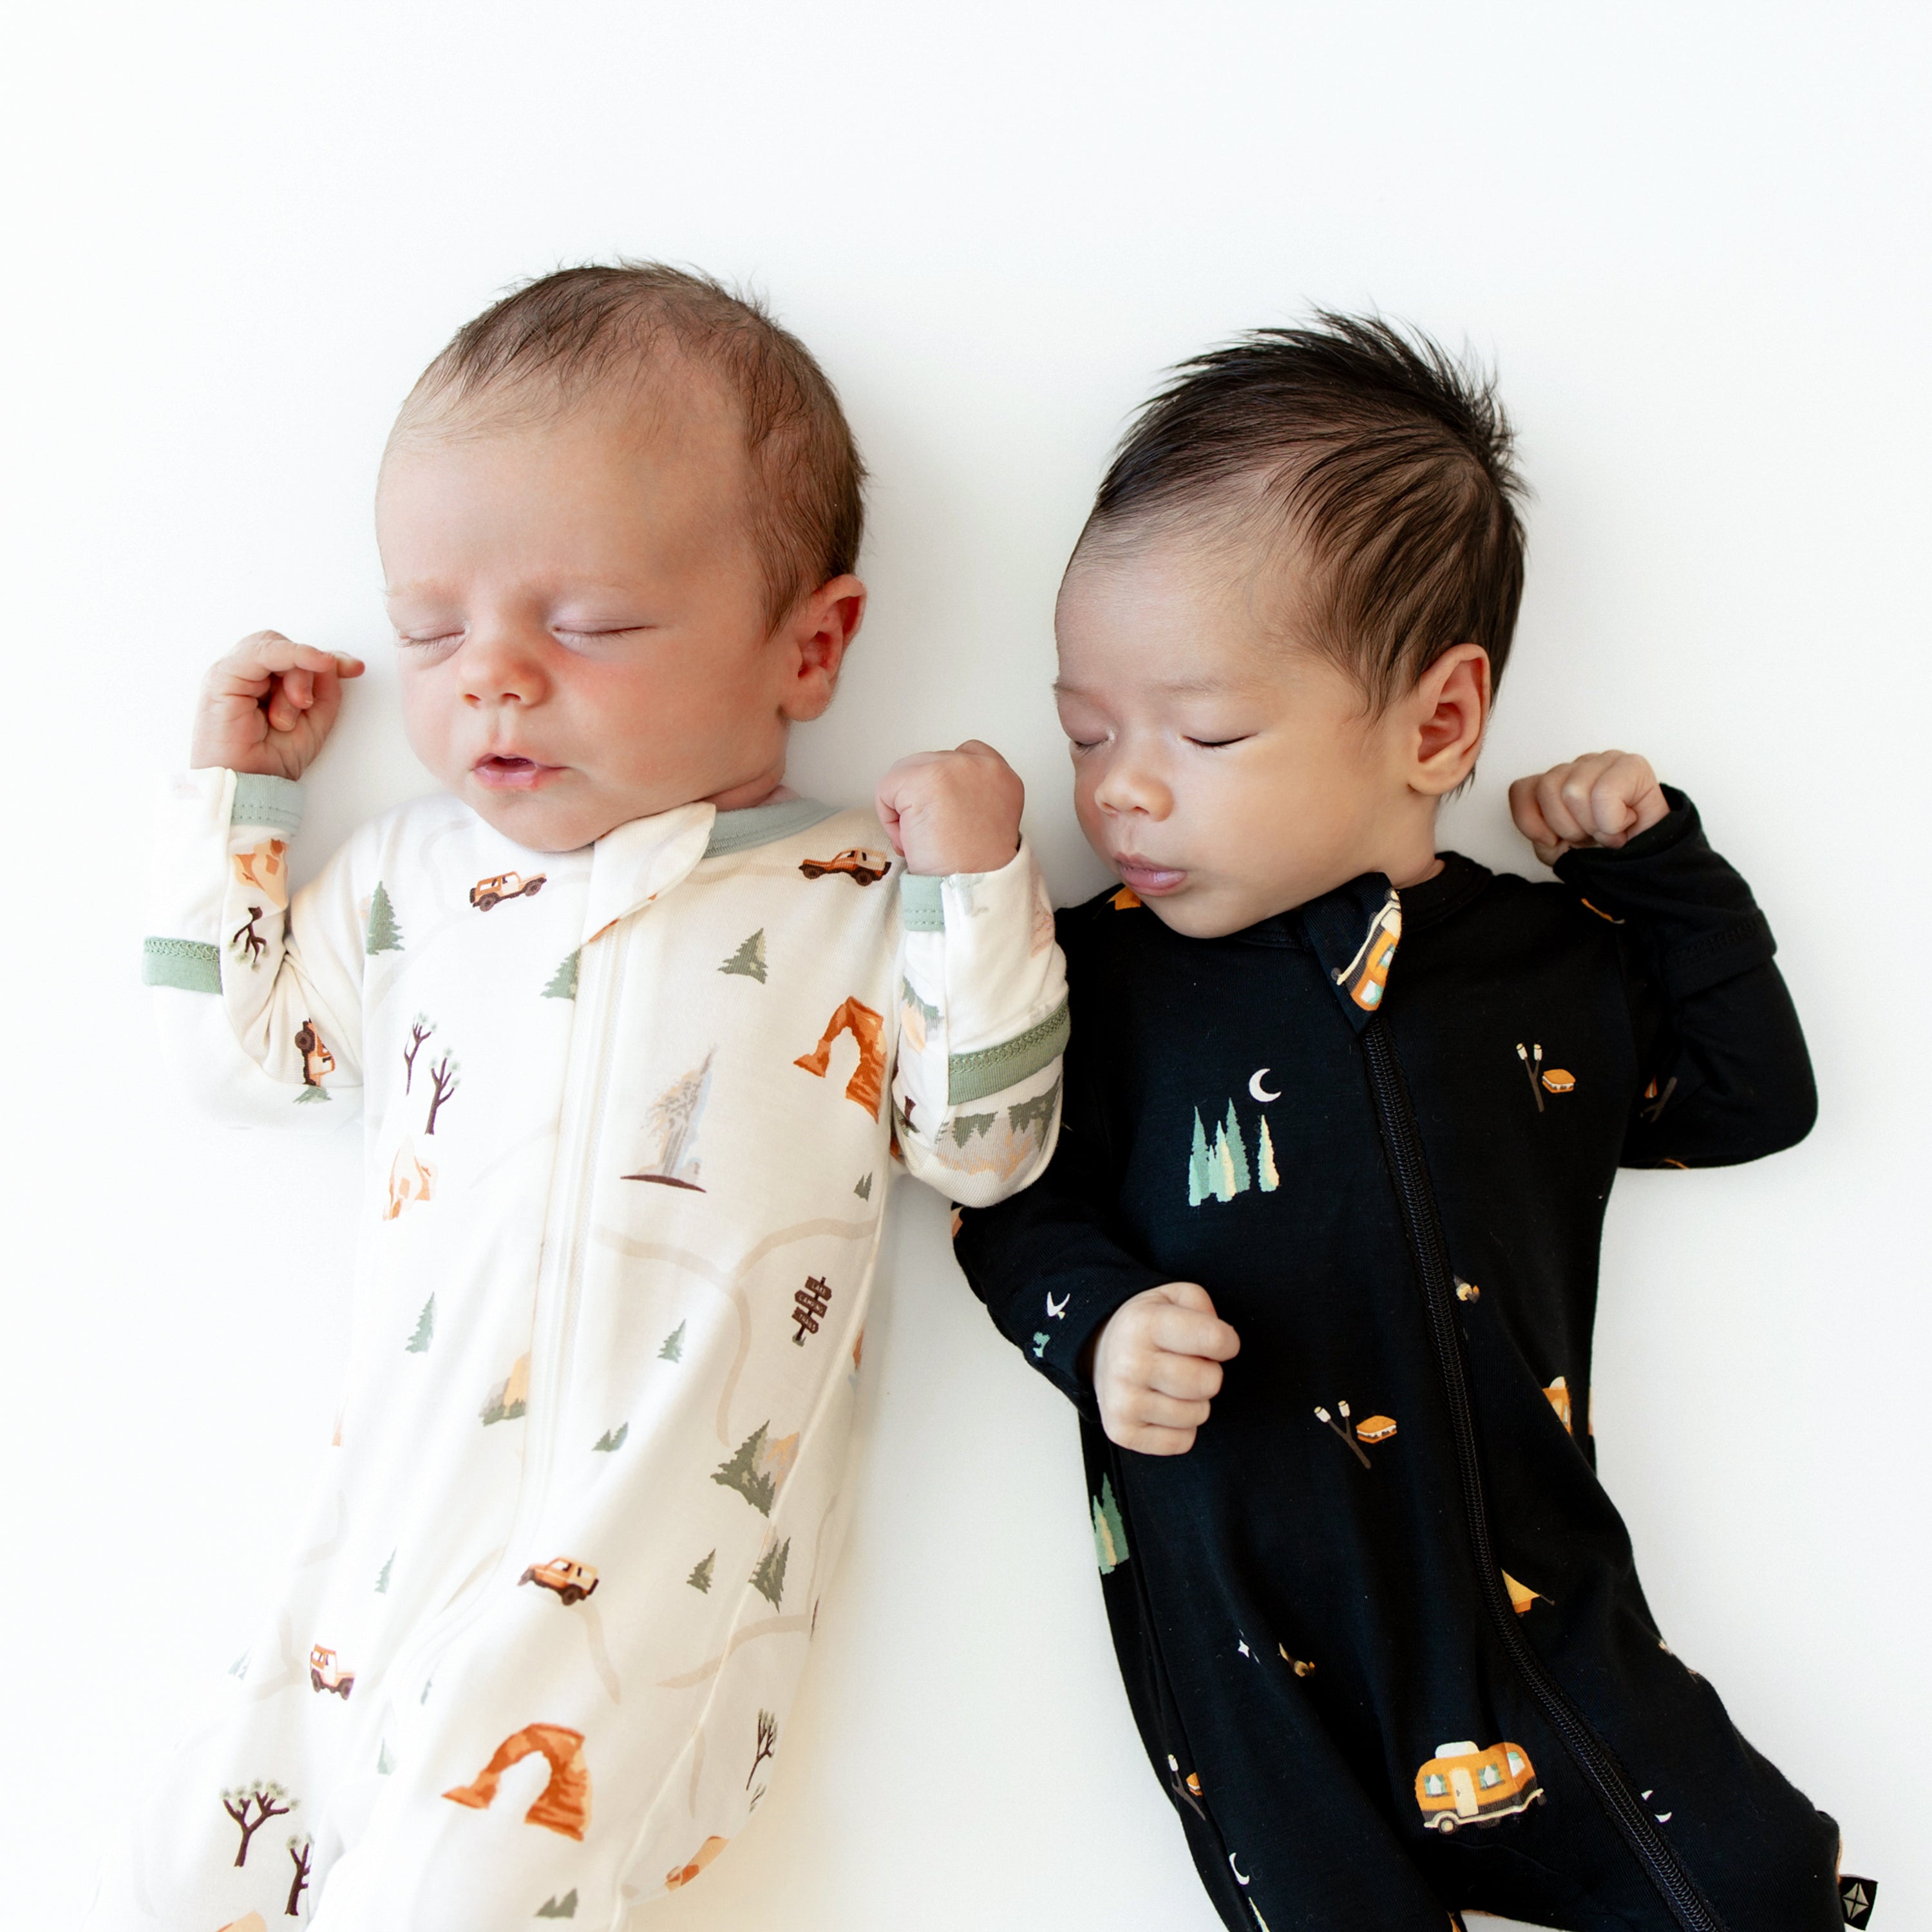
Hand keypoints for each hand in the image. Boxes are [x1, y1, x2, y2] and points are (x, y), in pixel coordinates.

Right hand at [190, 630, 364, 779]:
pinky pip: (261, 651)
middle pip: (287, 649)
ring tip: (288, 715)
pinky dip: (291, 654)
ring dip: (296, 678)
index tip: (356, 669)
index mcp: (265, 683)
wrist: (248, 784)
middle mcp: (248, 674)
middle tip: (307, 705)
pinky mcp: (223, 676)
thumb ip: (325, 689)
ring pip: (277, 648)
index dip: (326, 658)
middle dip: (308, 672)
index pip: (296, 656)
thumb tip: (334, 662)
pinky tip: (314, 660)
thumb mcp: (315, 721)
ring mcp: (234, 672)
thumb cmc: (273, 758)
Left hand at [875, 740, 1024, 875]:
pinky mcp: (925, 779)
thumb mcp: (987, 821)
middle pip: (927, 763)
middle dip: (921, 798)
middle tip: (936, 836)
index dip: (944, 786)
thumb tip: (935, 795)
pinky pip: (887, 788)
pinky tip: (911, 838)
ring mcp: (954, 768)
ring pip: (904, 773)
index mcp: (1002, 776)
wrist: (971, 891)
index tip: (946, 816)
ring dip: (904, 807)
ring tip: (924, 838)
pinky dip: (889, 818)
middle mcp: (982, 766)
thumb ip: (970, 796)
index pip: (964, 753)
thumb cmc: (975, 869)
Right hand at [1090, 1282, 1240, 1455]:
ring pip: (1198, 1414)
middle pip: (1209, 1382)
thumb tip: (1220, 1342)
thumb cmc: (1150, 1326)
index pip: (1216, 1340)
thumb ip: (1203, 1306)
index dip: (1226, 1342)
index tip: (1216, 1342)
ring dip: (1195, 1402)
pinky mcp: (1122, 1432)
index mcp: (1144, 1323)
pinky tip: (1163, 1406)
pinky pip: (1183, 1441)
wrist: (1103, 1351)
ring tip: (1173, 1385)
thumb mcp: (1174, 1297)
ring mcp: (1122, 1401)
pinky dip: (1182, 1428)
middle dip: (1209, 1373)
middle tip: (1189, 1364)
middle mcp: (1129, 1363)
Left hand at [1509, 750, 1668, 865]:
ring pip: (1573, 792)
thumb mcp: (1557, 849)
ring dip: (1593, 825)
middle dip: (1568, 826)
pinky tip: (1624, 824)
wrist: (1647, 862)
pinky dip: (1611, 821)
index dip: (1534, 823)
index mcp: (1555, 780)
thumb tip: (1544, 832)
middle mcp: (1578, 765)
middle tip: (1591, 835)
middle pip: (1548, 789)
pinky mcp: (1632, 765)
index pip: (1521, 789)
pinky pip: (1604, 793)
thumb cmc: (1603, 852)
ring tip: (1609, 830)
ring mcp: (1605, 760)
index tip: (1557, 840)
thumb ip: (1538, 834)